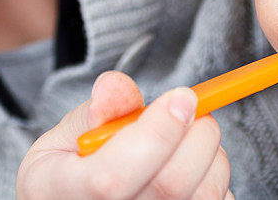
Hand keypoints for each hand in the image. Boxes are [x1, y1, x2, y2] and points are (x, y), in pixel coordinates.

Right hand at [16, 71, 232, 198]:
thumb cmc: (72, 170)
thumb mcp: (65, 136)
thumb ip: (94, 111)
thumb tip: (114, 88)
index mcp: (63, 193)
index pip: (114, 178)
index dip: (157, 133)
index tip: (180, 96)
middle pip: (170, 185)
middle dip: (195, 132)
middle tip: (191, 105)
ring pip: (204, 193)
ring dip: (211, 152)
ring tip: (188, 134)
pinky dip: (215, 173)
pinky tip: (191, 163)